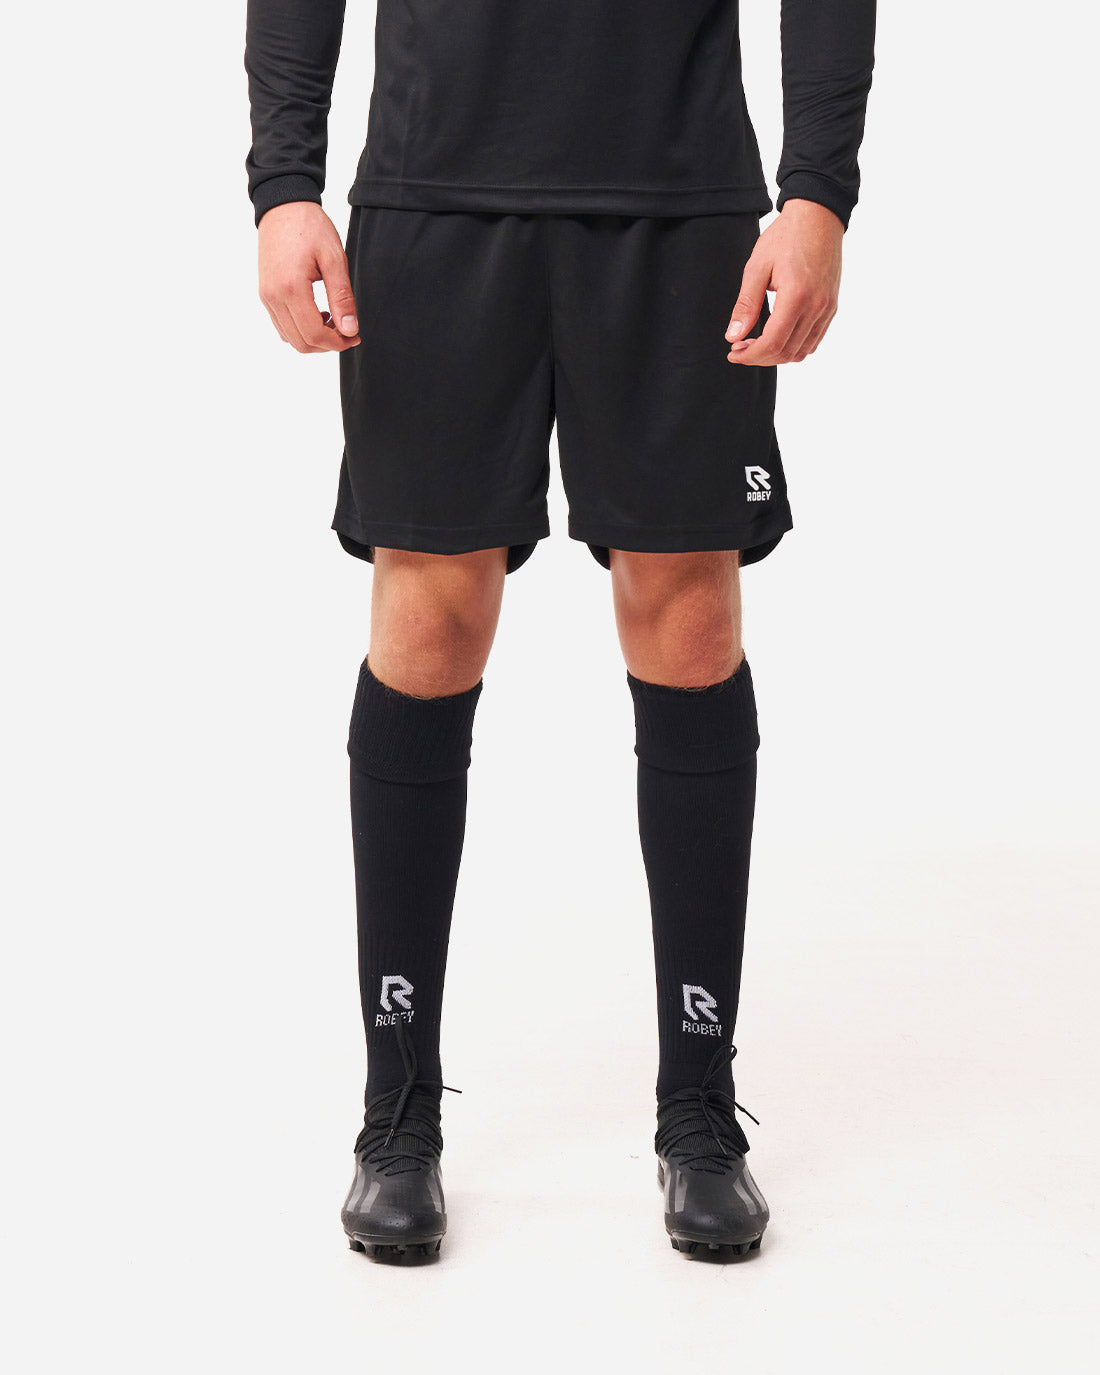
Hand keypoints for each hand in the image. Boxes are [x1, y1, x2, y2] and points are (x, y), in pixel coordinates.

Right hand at [257, 201, 360, 352]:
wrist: (283, 206)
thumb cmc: (311, 227)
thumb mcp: (334, 259)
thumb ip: (342, 297)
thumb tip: (350, 330)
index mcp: (291, 288)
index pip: (314, 335)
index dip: (338, 343)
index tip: (355, 336)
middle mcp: (273, 297)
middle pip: (301, 343)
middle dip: (327, 345)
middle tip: (347, 330)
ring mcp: (266, 297)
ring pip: (290, 338)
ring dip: (314, 338)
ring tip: (333, 318)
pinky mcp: (265, 294)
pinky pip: (282, 326)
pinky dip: (301, 329)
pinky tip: (317, 312)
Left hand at [725, 200, 842, 365]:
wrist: (818, 216)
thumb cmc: (786, 236)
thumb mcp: (757, 267)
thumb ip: (746, 304)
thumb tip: (733, 336)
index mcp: (796, 296)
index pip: (772, 344)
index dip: (749, 356)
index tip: (733, 353)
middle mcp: (816, 306)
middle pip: (786, 352)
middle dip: (759, 358)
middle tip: (739, 348)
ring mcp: (827, 308)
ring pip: (801, 352)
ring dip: (776, 356)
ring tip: (755, 344)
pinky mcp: (831, 307)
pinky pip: (813, 341)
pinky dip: (793, 347)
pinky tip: (777, 337)